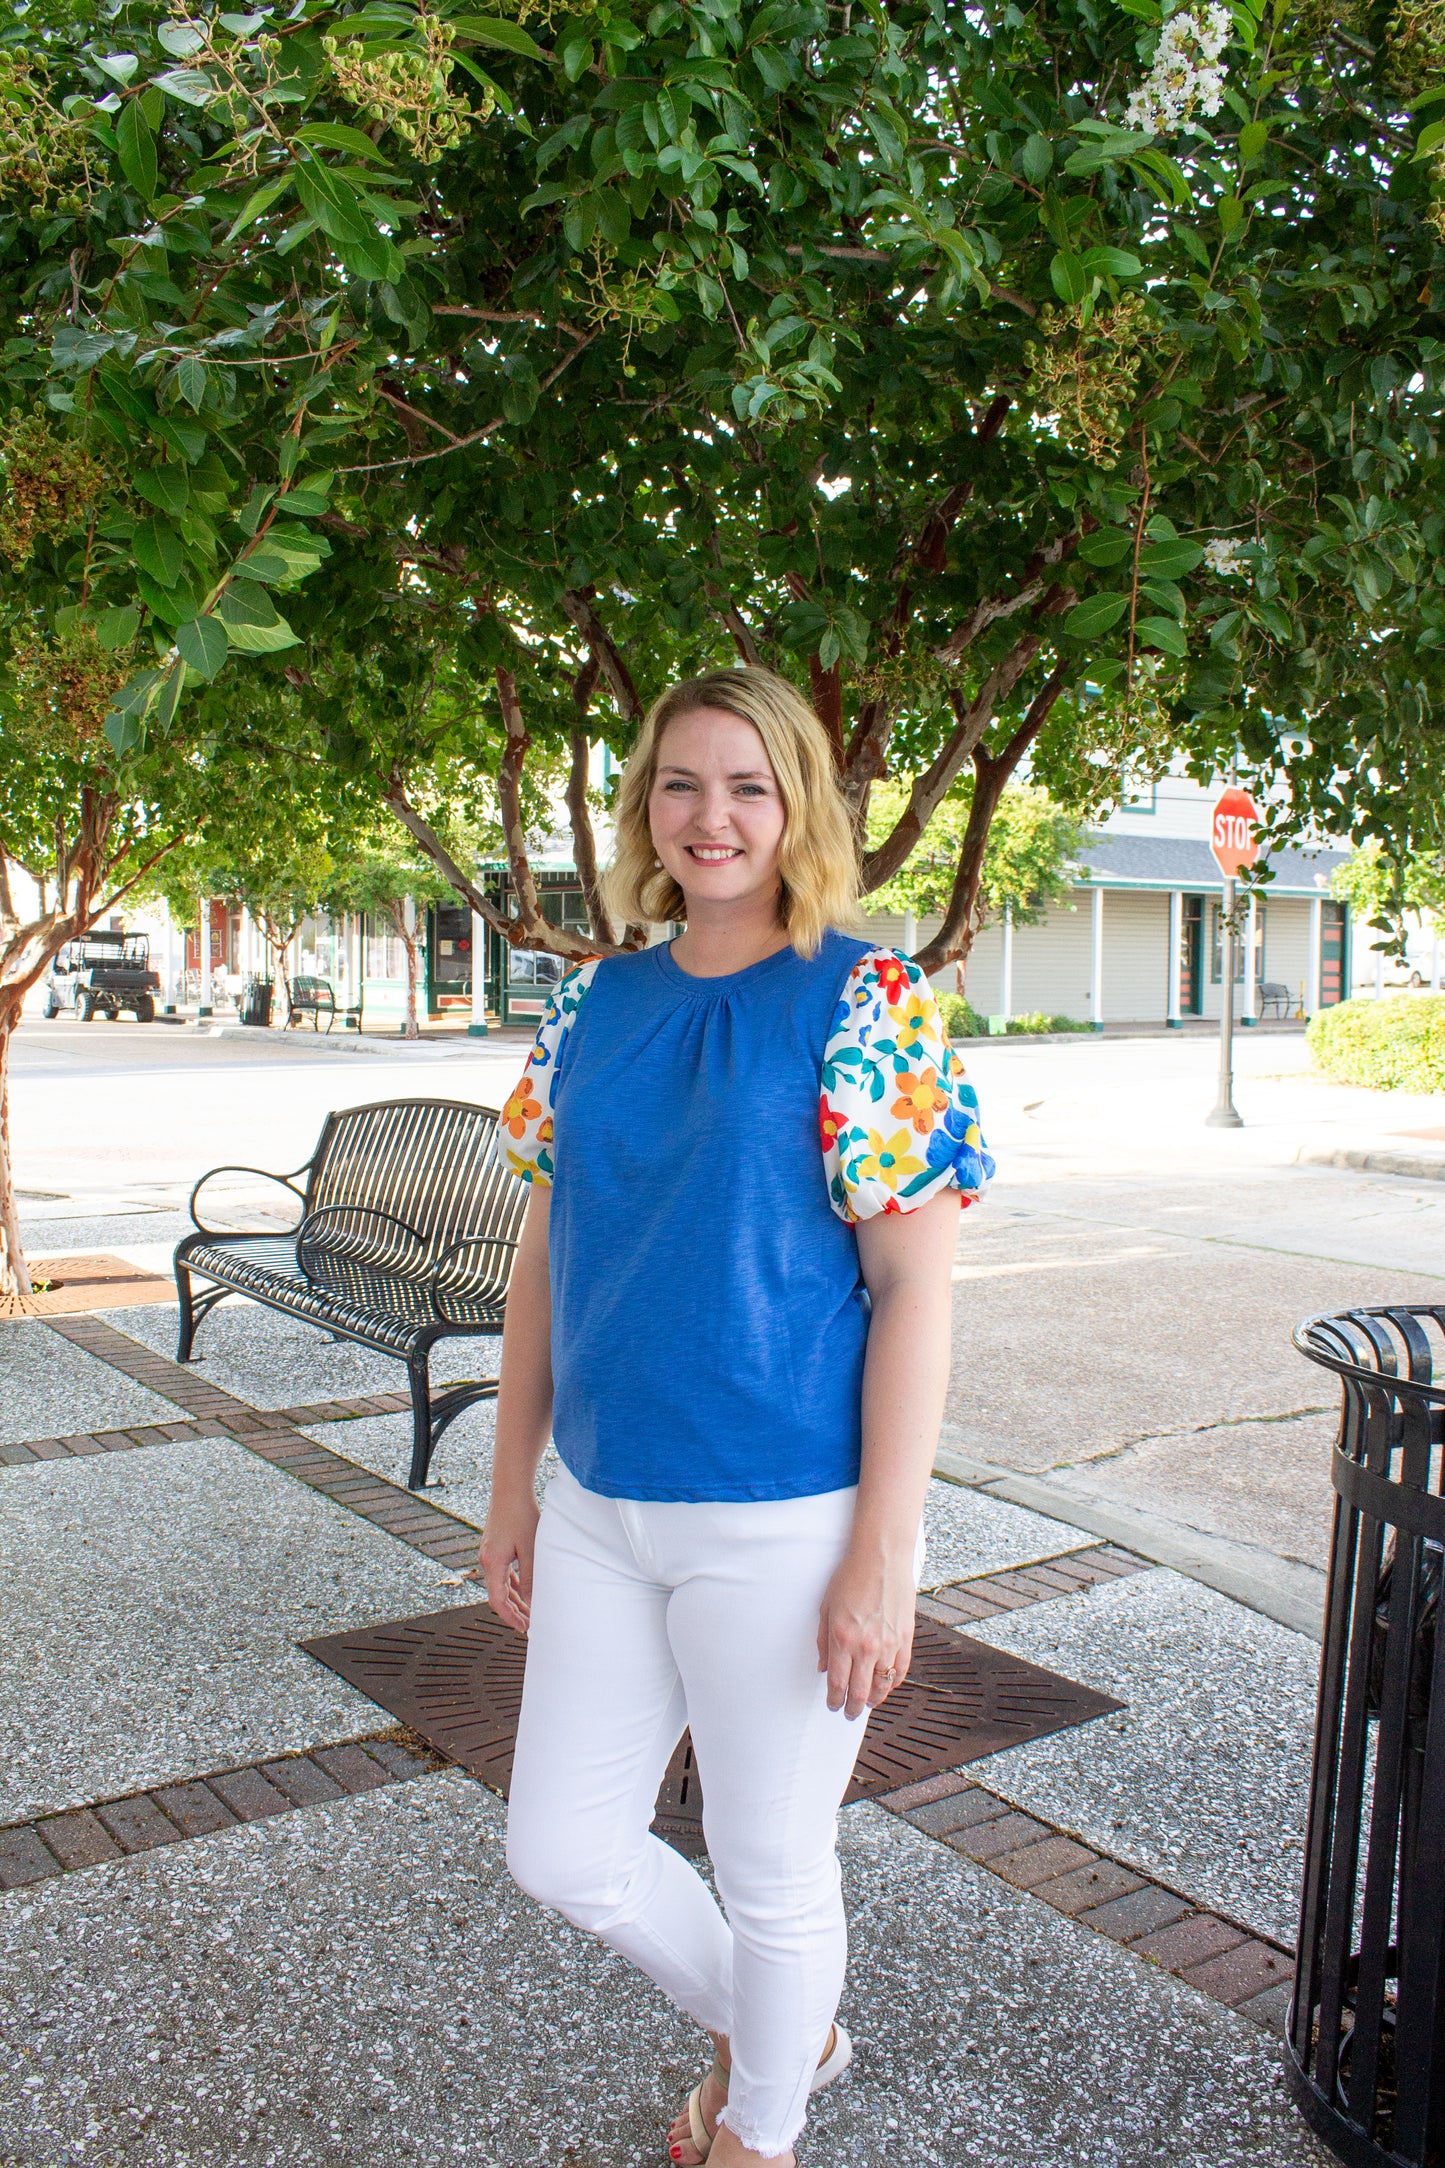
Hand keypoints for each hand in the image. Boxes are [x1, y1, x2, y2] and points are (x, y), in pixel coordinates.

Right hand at [478, 1492, 539, 1634]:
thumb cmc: (521, 1515)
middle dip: (513, 1612)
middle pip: (498, 1595)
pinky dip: (513, 1584)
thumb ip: (530, 1577)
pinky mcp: (495, 1547)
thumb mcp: (530, 1550)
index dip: (510, 1617)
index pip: (497, 1600)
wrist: (510, 1490)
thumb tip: (532, 1601)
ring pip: (501, 1585)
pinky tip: (525, 1590)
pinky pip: (503, 1573)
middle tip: (529, 1625)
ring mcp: (490, 1554)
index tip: (523, 1628)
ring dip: (515, 1599)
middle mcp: (487, 1560)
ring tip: (530, 1611)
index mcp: (493, 1563)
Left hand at [816, 1547, 915, 1718]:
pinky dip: (894, 1683)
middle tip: (848, 1714)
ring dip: (874, 1699)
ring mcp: (889, 1644)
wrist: (880, 1557)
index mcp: (843, 1639)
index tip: (832, 1707)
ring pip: (883, 1685)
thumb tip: (824, 1667)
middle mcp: (866, 1646)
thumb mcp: (826, 1608)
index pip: (838, 1683)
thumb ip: (823, 1641)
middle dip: (852, 1708)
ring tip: (867, 1703)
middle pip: (860, 1691)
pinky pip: (901, 1670)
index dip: (834, 1701)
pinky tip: (887, 1685)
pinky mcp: (905, 1637)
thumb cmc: (850, 1577)